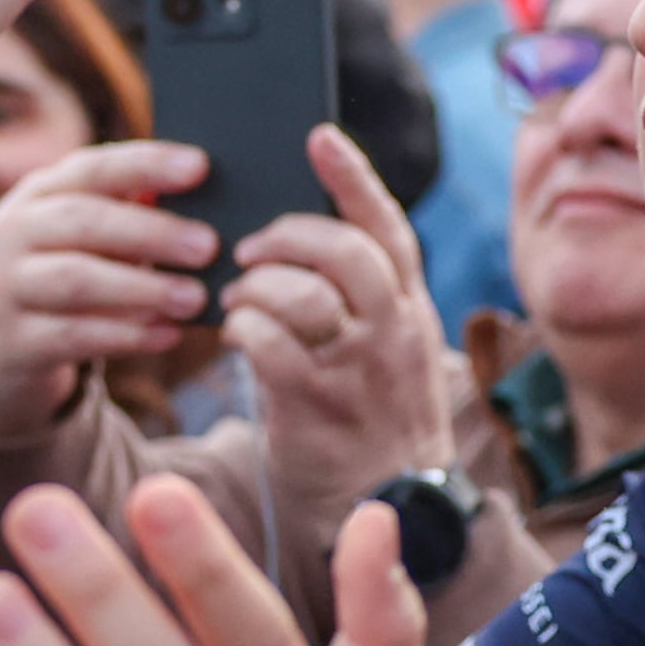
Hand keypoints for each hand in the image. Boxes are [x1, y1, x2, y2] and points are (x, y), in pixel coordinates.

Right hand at [0, 138, 215, 426]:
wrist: (1, 352)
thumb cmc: (65, 279)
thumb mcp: (85, 242)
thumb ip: (129, 218)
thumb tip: (203, 209)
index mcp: (37, 195)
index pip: (91, 168)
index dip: (145, 164)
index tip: (200, 166)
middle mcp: (11, 234)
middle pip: (83, 221)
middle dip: (151, 231)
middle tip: (208, 246)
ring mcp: (3, 289)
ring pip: (76, 280)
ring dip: (143, 288)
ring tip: (194, 298)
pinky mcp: (12, 343)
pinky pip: (74, 336)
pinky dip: (127, 335)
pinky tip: (169, 334)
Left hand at [225, 127, 456, 550]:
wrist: (388, 509)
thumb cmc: (369, 422)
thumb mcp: (385, 354)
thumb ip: (355, 302)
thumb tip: (288, 245)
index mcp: (411, 309)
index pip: (388, 227)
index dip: (352, 176)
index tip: (318, 136)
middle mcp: (393, 331)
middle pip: (342, 249)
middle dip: (286, 234)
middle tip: (250, 247)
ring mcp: (359, 368)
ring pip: (301, 291)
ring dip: (254, 285)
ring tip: (238, 299)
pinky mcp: (318, 405)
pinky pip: (268, 342)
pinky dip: (241, 329)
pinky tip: (233, 337)